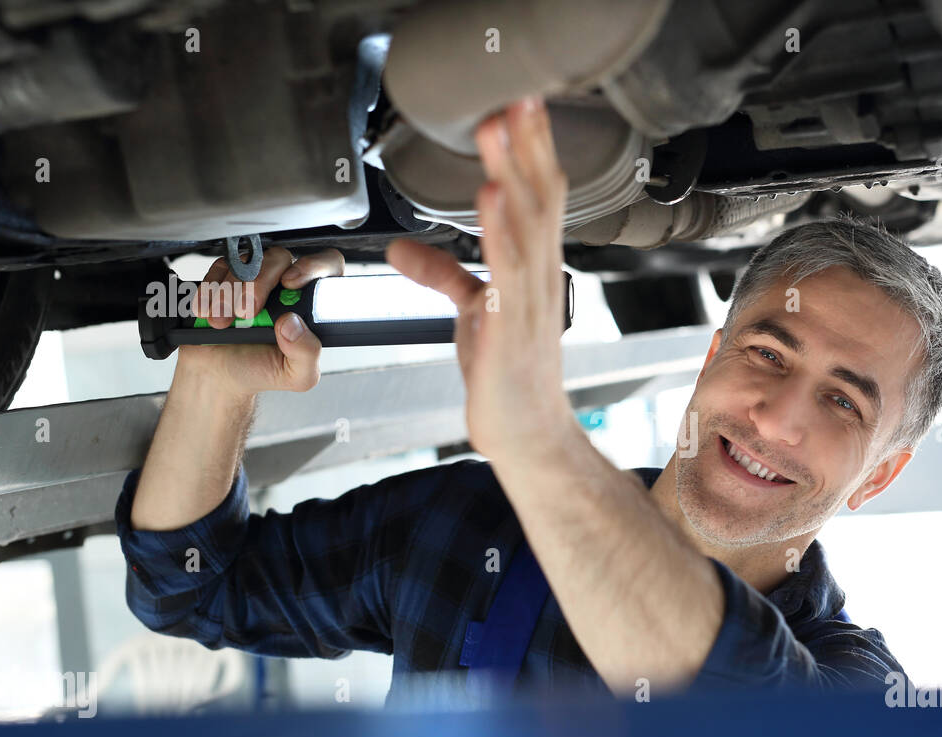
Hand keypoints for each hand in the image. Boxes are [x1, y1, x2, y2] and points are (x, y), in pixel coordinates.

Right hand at [174, 246, 343, 397]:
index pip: (327, 264)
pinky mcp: (226, 276)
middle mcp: (286, 285)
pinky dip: (209, 290)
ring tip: (221, 322)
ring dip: (229, 290)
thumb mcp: (296, 375)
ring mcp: (255, 277)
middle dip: (258, 284)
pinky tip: (207, 312)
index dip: (312, 265)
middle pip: (280, 259)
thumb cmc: (263, 369)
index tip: (290, 283)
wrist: (221, 373)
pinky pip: (219, 267)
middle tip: (245, 312)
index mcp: (311, 303)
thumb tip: (294, 324)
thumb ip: (306, 353)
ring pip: (247, 261)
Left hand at [386, 95, 573, 462]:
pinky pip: (508, 271)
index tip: (520, 107)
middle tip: (517, 95)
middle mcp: (538, 278)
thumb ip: (442, 273)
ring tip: (498, 129)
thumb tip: (402, 245)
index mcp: (532, 270)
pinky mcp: (511, 327)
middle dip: (528, 146)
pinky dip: (500, 231)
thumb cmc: (507, 377)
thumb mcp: (470, 313)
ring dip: (513, 172)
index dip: (530, 151)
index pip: (536, 198)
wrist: (525, 435)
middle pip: (539, 199)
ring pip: (526, 225)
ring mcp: (529, 301)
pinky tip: (491, 197)